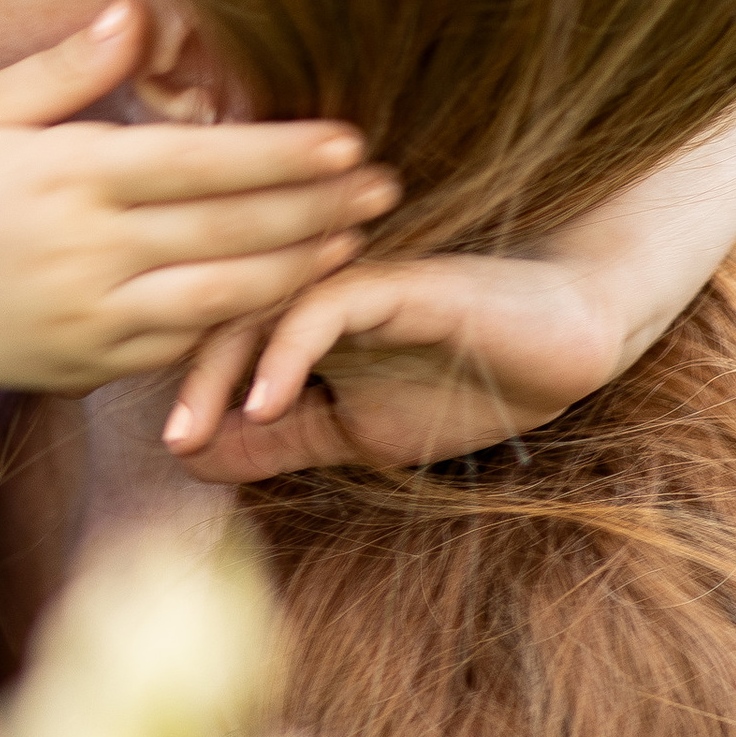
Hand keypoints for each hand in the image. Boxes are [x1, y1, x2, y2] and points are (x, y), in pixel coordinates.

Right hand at [0, 2, 397, 400]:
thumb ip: (66, 69)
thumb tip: (141, 13)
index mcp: (66, 176)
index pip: (200, 162)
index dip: (282, 153)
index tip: (346, 138)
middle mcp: (86, 251)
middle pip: (229, 229)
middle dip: (317, 208)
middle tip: (386, 184)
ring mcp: (90, 317)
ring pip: (222, 298)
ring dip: (298, 269)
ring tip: (354, 239)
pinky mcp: (88, 366)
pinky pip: (183, 346)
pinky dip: (241, 320)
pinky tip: (286, 293)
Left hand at [162, 249, 626, 477]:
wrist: (568, 350)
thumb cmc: (465, 383)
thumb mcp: (354, 430)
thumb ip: (277, 441)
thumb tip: (192, 461)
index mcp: (298, 311)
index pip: (215, 334)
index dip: (182, 385)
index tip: (167, 447)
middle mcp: (315, 283)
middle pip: (221, 313)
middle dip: (187, 379)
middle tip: (170, 439)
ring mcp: (352, 275)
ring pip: (259, 304)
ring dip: (218, 371)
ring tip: (192, 430)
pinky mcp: (394, 278)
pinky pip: (322, 306)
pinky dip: (285, 354)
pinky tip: (267, 404)